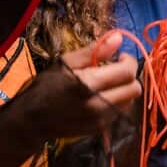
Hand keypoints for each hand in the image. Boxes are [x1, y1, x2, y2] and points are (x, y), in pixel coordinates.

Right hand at [26, 32, 141, 139]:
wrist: (32, 120)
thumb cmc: (46, 86)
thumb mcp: (66, 62)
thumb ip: (94, 50)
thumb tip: (119, 37)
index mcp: (89, 84)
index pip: (127, 72)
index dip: (129, 61)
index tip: (120, 57)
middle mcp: (99, 105)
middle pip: (135, 89)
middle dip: (129, 76)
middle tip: (116, 70)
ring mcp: (101, 120)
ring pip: (130, 102)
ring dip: (124, 90)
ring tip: (107, 84)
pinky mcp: (100, 129)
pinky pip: (119, 112)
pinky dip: (116, 102)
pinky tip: (101, 97)